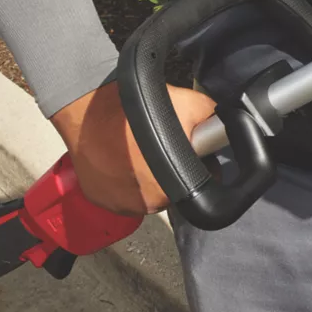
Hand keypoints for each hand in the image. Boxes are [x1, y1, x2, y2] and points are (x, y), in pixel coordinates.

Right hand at [50, 81, 216, 214]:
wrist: (88, 108)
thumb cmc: (137, 109)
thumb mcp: (192, 105)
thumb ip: (214, 121)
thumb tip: (223, 128)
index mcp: (177, 186)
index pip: (203, 183)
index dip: (204, 165)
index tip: (196, 152)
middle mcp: (150, 204)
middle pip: (175, 190)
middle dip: (175, 171)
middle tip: (164, 147)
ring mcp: (122, 205)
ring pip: (148, 194)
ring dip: (149, 177)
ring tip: (140, 150)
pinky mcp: (101, 200)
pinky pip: (121, 194)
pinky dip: (124, 180)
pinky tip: (122, 157)